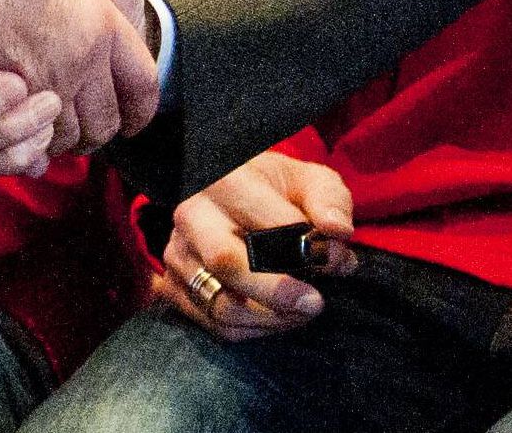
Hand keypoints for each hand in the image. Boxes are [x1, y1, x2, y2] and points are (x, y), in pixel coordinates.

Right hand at [158, 151, 357, 342]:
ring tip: (302, 311)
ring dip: (271, 318)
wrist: (235, 197)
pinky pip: (214, 325)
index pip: (264, 224)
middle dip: (277, 292)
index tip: (332, 261)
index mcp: (225, 182)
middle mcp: (192, 216)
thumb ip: (330, 200)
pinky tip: (277, 317)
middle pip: (227, 263)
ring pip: (221, 303)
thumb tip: (336, 231)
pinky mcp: (175, 286)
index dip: (302, 250)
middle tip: (315, 303)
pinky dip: (253, 331)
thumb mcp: (310, 181)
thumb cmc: (277, 191)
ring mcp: (178, 253)